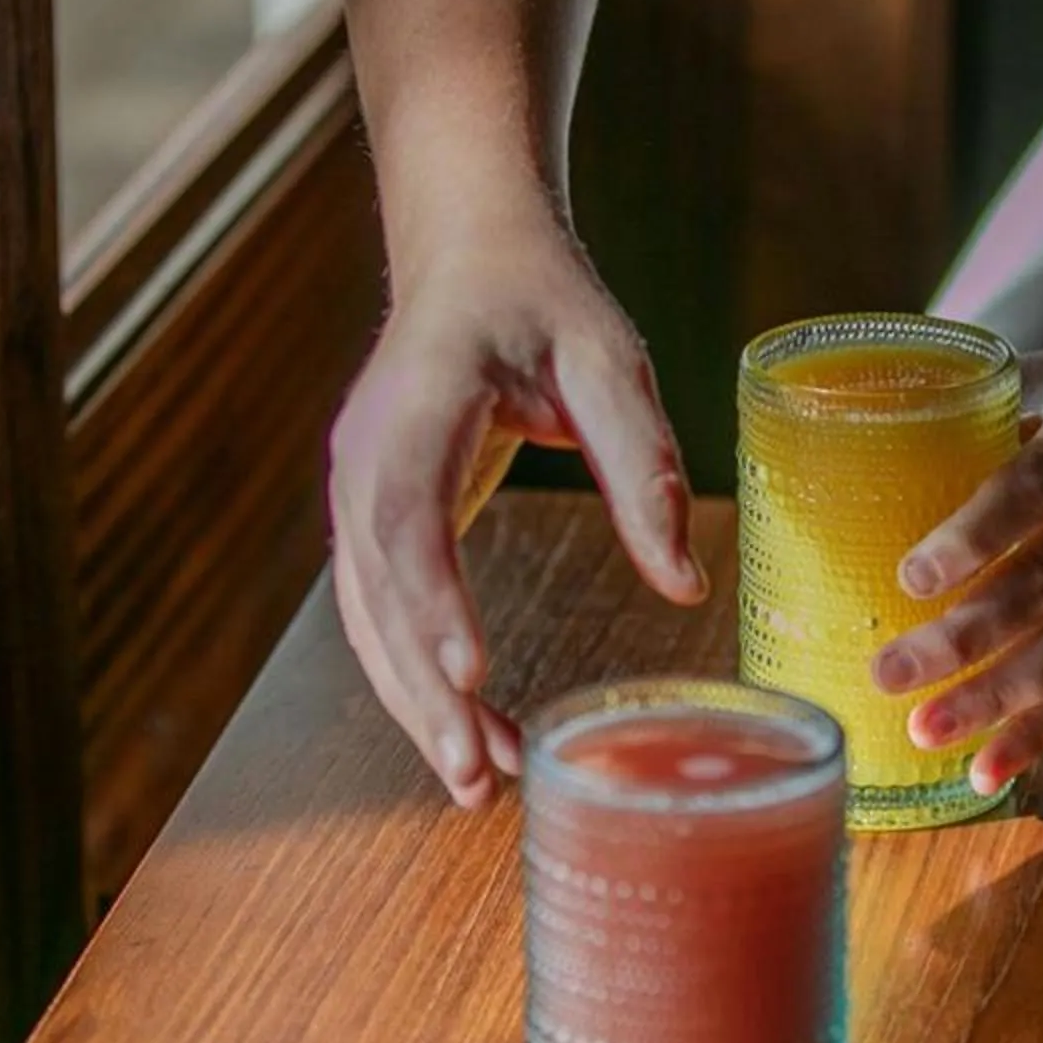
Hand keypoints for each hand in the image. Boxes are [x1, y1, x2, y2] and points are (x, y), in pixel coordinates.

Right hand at [327, 224, 705, 804]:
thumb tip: (686, 588)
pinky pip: (383, 612)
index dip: (432, 595)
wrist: (468, 256)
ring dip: (418, 702)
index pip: (409, 509)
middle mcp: (365, 454)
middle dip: (423, 689)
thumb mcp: (608, 359)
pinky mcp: (371, 520)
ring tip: (477, 785)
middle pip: (379, 588)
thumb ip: (641, 464)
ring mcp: (356, 490)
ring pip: (371, 617)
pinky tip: (469, 732)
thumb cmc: (544, 302)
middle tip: (475, 777)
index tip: (470, 670)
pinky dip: (419, 675)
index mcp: (420, 399)